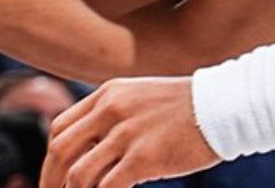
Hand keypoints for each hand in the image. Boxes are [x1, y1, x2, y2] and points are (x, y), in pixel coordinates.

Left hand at [41, 77, 220, 187]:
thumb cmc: (186, 107)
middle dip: (51, 179)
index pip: (60, 127)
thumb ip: (113, 115)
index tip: (54, 175)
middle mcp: (110, 111)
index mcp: (106, 95)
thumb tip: (94, 145)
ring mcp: (126, 134)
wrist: (224, 105)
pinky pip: (108, 187)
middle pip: (61, 150)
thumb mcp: (140, 98)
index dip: (52, 155)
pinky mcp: (144, 157)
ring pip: (80, 173)